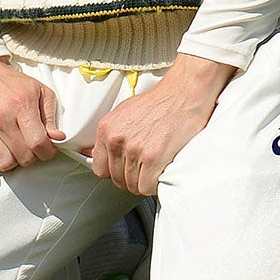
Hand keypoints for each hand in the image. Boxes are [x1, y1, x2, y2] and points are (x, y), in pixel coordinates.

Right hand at [0, 58, 65, 181]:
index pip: (38, 143)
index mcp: (22, 105)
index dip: (47, 152)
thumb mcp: (40, 91)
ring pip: (3, 163)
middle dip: (32, 158)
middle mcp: (1, 117)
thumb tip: (58, 138)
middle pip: (23, 156)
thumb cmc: (13, 84)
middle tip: (30, 150)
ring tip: (13, 152)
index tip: (47, 150)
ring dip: (12, 163)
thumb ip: (50, 116)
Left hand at [86, 54, 236, 195]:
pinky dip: (154, 185)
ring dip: (145, 181)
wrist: (185, 92)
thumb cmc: (161, 100)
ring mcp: (134, 149)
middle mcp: (117, 140)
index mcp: (107, 129)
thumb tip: (94, 152)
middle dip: (132, 177)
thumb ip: (111, 133)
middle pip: (117, 179)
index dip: (115, 172)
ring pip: (132, 185)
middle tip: (145, 169)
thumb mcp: (126, 111)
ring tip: (155, 169)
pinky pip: (146, 187)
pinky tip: (161, 173)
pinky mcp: (152, 157)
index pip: (100, 168)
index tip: (125, 170)